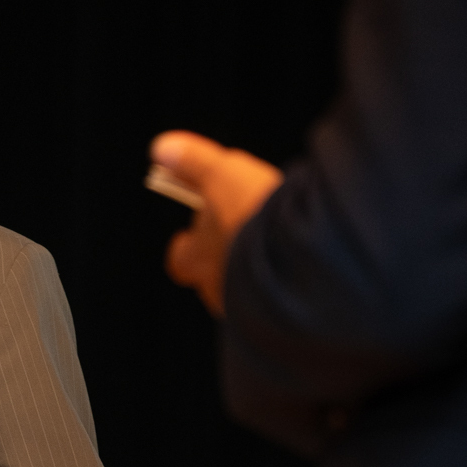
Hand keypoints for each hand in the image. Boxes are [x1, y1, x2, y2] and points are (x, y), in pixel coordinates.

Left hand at [150, 131, 283, 316]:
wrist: (305, 254)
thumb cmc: (257, 213)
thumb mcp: (224, 174)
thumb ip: (194, 161)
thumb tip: (162, 148)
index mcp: (197, 260)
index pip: (180, 259)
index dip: (188, 244)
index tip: (197, 229)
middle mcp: (217, 291)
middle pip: (213, 277)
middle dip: (226, 258)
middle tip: (246, 233)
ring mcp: (246, 308)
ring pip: (245, 292)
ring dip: (256, 272)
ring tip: (280, 248)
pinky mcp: (277, 318)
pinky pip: (274, 304)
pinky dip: (283, 287)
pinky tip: (301, 268)